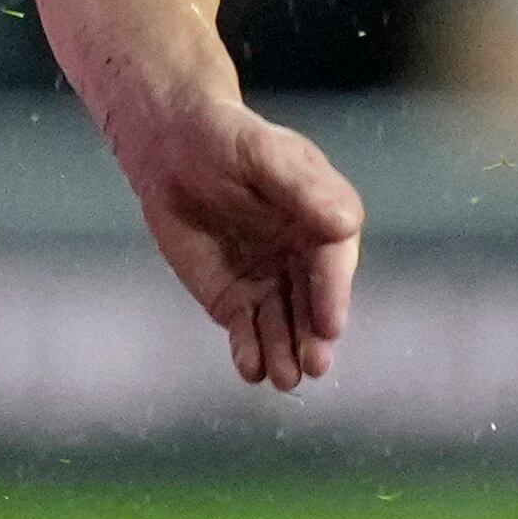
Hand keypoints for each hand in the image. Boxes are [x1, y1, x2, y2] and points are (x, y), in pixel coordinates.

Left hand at [121, 95, 362, 391]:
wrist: (172, 151)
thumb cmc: (225, 139)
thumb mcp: (262, 152)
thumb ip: (302, 187)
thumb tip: (345, 224)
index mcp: (323, 219)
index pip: (333, 264)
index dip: (333, 295)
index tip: (331, 326)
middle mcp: (304, 258)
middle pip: (313, 304)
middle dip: (313, 337)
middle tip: (314, 365)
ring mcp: (271, 281)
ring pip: (283, 325)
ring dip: (285, 353)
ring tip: (284, 379)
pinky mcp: (236, 299)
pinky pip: (246, 330)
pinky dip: (249, 351)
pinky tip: (249, 369)